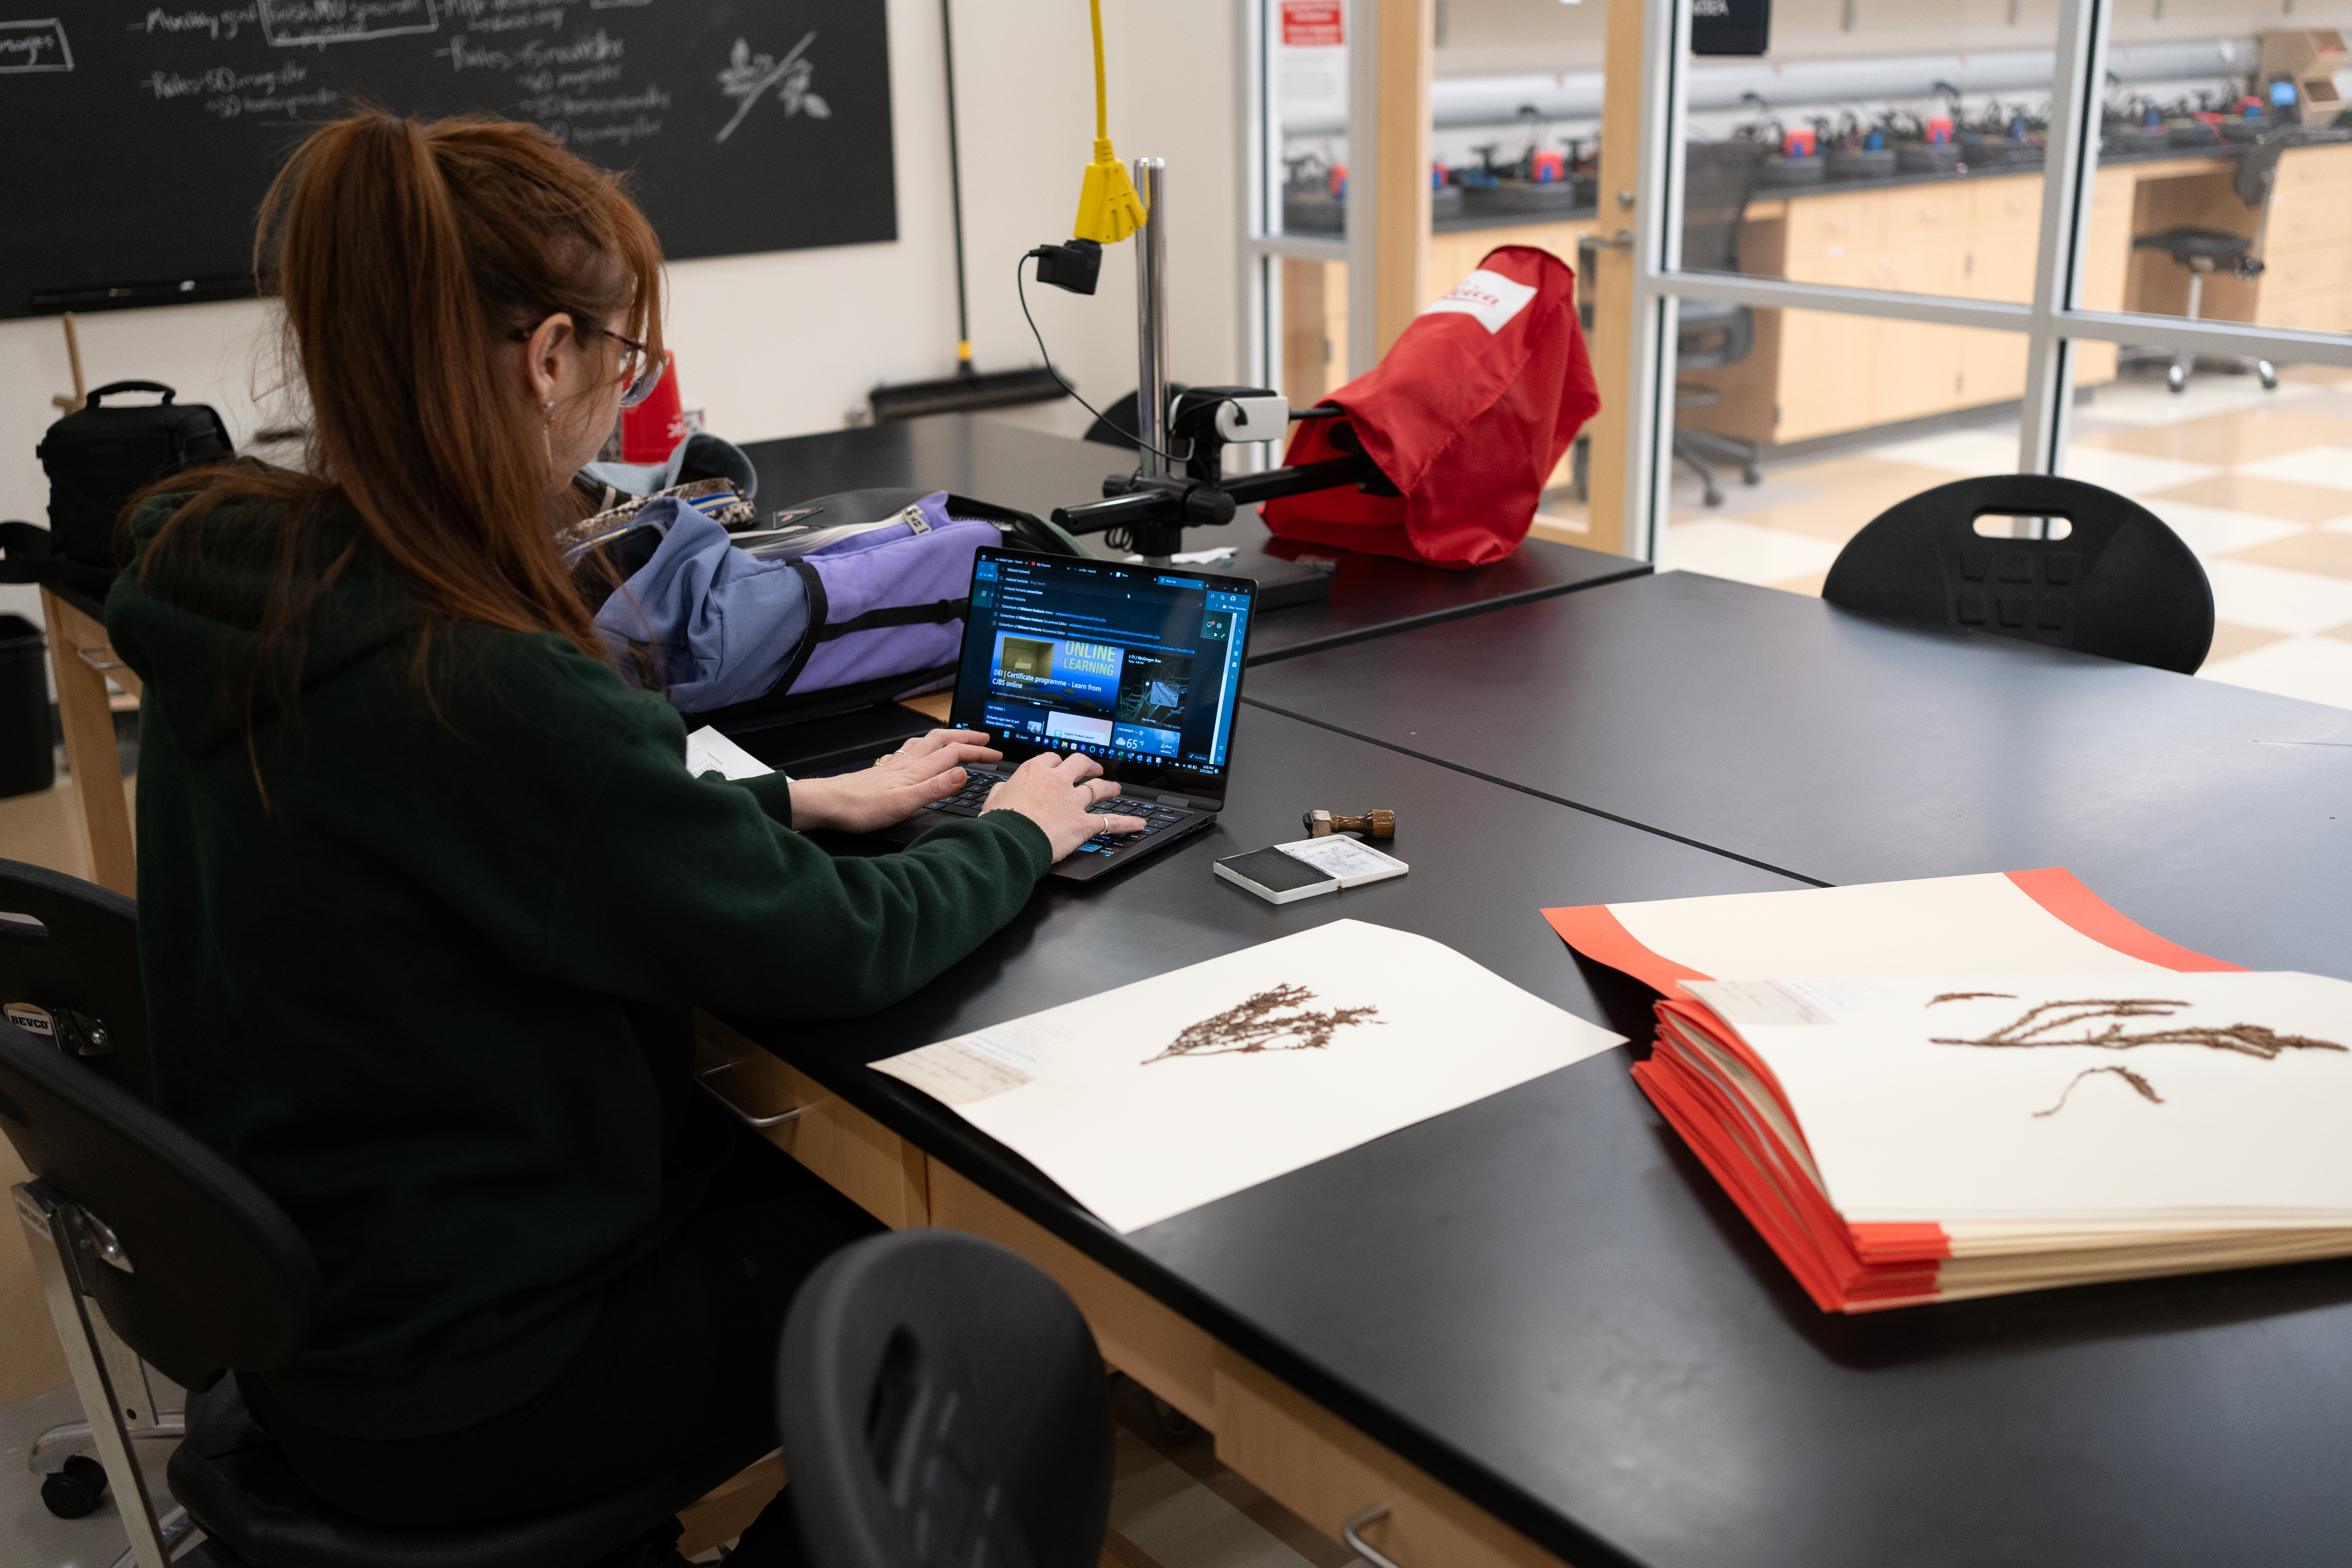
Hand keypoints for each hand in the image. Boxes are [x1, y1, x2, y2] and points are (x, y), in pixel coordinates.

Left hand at [787, 729, 1002, 833]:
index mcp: (917, 771)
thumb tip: (963, 773)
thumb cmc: (861, 808)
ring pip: (925, 743)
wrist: (828, 804)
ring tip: (957, 738)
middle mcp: (907, 763)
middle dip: (966, 737)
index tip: (996, 755)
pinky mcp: (883, 771)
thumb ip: (935, 788)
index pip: (954, 754)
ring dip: (946, 737)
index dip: (978, 752)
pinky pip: (908, 751)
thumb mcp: (904, 803)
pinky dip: (922, 746)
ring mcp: (894, 765)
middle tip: (985, 739)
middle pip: (942, 741)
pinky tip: (917, 752)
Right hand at [982, 750, 1146, 860]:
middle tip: (1093, 768)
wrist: (1009, 840)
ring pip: (1098, 787)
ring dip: (1109, 786)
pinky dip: (1127, 823)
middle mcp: (1057, 781)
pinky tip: (1138, 823)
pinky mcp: (1083, 822)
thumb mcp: (993, 801)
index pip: (1051, 759)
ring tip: (1116, 788)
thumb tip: (1001, 789)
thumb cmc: (999, 823)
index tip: (1059, 766)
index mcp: (1034, 772)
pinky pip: (1110, 821)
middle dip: (1088, 765)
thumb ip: (1001, 791)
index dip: (1057, 762)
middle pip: (1079, 763)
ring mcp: (1072, 800)